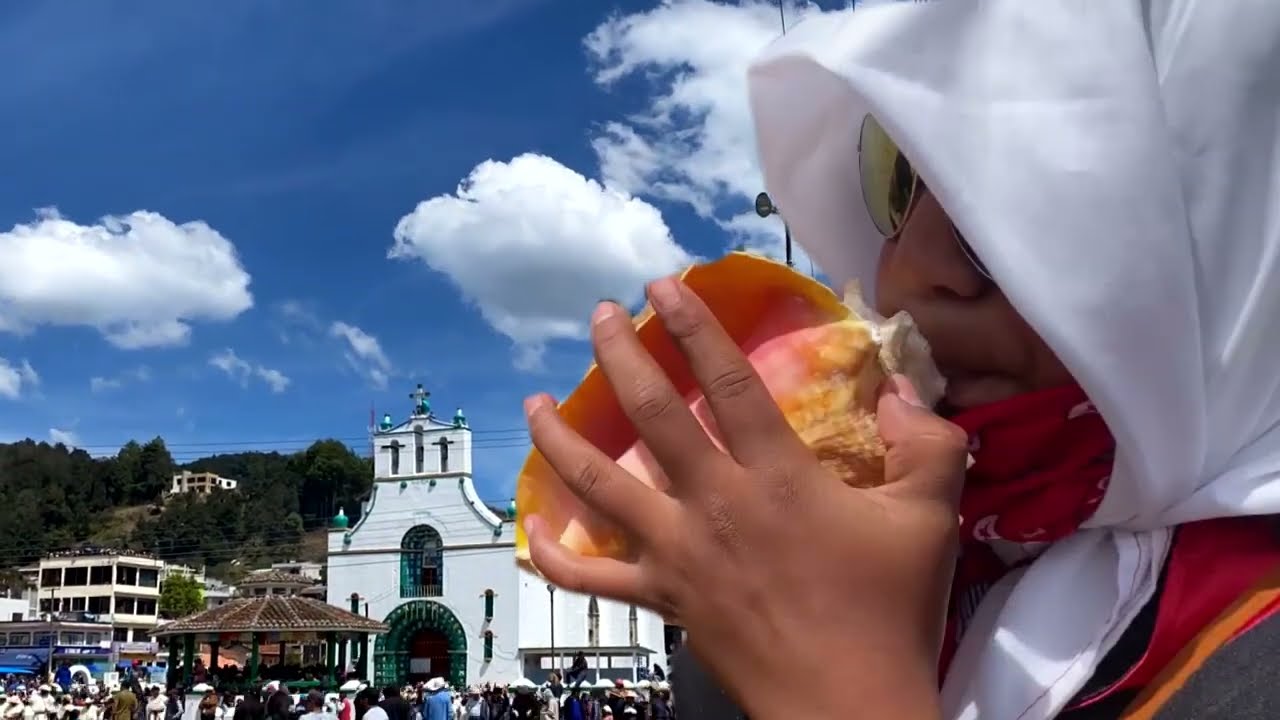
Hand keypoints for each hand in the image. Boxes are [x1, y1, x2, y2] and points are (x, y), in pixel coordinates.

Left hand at [522, 275, 966, 719]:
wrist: (850, 706)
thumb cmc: (891, 611)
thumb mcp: (932, 518)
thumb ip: (928, 443)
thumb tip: (901, 392)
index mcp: (777, 478)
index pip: (729, 383)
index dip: (693, 327)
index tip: (661, 285)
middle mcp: (715, 505)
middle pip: (651, 416)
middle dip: (620, 356)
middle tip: (599, 315)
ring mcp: (679, 555)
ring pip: (601, 487)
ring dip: (561, 440)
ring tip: (534, 403)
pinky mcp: (665, 601)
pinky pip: (595, 580)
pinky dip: (558, 558)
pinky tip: (534, 533)